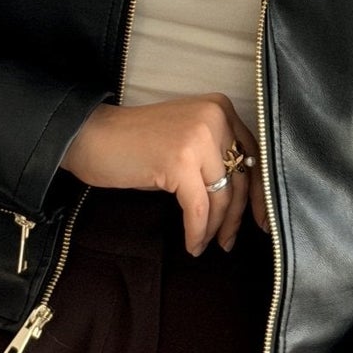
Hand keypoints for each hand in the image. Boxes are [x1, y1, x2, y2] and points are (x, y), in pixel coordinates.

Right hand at [59, 94, 268, 255]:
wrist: (91, 137)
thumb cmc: (135, 144)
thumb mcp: (185, 140)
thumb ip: (214, 156)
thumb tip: (242, 199)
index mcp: (220, 108)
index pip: (253, 155)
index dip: (259, 193)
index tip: (261, 220)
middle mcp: (214, 118)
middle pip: (240, 178)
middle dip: (236, 216)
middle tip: (229, 241)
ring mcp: (197, 139)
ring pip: (221, 197)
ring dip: (215, 228)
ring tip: (206, 244)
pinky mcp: (179, 162)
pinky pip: (198, 208)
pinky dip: (197, 230)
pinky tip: (192, 243)